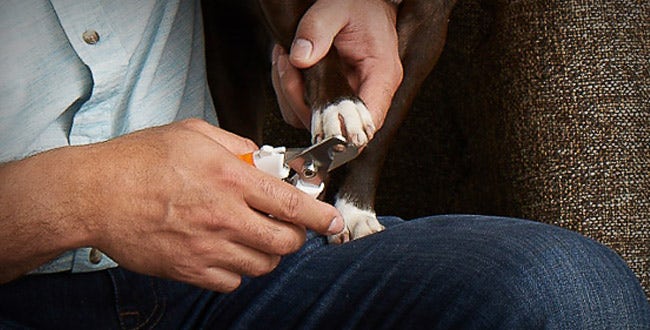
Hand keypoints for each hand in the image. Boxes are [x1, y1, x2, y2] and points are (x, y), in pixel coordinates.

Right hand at [0, 119, 343, 291]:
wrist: (95, 194)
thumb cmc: (139, 160)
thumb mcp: (193, 133)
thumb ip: (236, 144)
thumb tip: (264, 158)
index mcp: (231, 178)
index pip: (293, 204)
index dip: (322, 217)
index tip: (333, 222)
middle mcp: (225, 216)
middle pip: (285, 243)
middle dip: (296, 237)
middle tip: (289, 227)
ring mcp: (208, 247)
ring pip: (262, 265)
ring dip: (267, 254)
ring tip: (254, 237)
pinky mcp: (189, 269)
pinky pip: (231, 281)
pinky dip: (238, 270)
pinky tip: (227, 251)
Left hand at [271, 0, 402, 131]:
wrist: (362, 2)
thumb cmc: (362, 6)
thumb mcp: (338, 8)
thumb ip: (318, 29)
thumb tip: (301, 57)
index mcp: (381, 76)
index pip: (367, 120)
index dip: (342, 129)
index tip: (317, 116)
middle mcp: (366, 92)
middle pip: (333, 126)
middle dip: (301, 101)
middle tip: (289, 69)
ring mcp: (346, 96)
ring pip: (312, 120)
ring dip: (290, 94)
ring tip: (286, 62)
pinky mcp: (330, 94)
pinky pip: (303, 107)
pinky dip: (288, 90)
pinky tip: (288, 66)